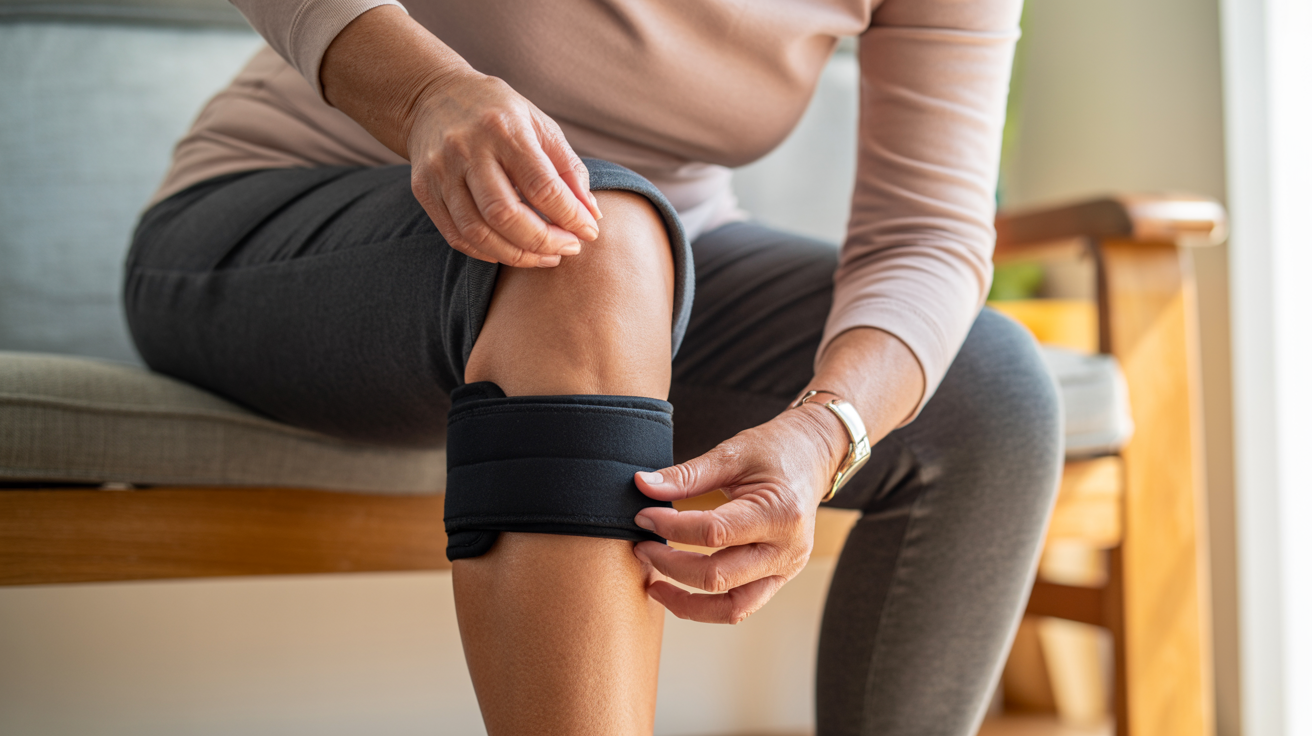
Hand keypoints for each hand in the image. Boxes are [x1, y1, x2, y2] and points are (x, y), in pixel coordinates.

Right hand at [405, 71, 602, 267]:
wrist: (431, 96)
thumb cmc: (498, 113)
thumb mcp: (539, 125)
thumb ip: (568, 169)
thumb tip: (591, 216)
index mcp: (503, 129)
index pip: (541, 186)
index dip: (570, 216)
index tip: (588, 232)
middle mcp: (467, 150)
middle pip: (506, 215)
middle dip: (543, 241)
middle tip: (568, 249)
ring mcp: (440, 172)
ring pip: (478, 232)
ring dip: (517, 255)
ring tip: (545, 256)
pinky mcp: (423, 190)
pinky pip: (457, 236)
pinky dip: (489, 252)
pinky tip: (512, 251)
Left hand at [632, 404, 846, 623]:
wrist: (813, 456)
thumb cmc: (776, 450)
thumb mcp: (732, 454)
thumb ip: (687, 475)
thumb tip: (643, 485)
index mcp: (779, 513)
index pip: (714, 533)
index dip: (671, 527)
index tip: (643, 516)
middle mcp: (787, 549)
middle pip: (718, 576)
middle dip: (670, 565)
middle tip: (643, 546)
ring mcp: (786, 569)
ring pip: (731, 607)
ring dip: (687, 603)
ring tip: (654, 585)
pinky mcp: (779, 577)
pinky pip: (741, 605)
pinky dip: (707, 605)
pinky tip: (680, 589)